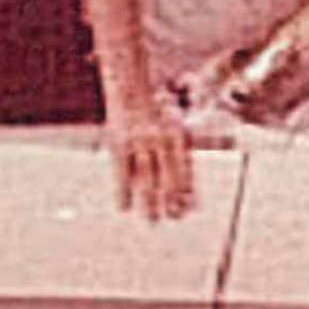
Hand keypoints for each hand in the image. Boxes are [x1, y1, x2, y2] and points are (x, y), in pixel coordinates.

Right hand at [106, 100, 197, 221]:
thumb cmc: (156, 111)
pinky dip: (123, 193)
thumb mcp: (176, 126)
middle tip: (171, 219)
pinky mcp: (119, 145)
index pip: (185, 171)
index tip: (188, 212)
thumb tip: (188, 190)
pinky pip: (122, 174)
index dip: (186, 193)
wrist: (129, 87)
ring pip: (146, 180)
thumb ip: (181, 154)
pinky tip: (124, 208)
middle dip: (170, 202)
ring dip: (149, 204)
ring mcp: (139, 143)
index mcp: (177, 135)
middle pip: (167, 179)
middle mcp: (160, 140)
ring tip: (152, 221)